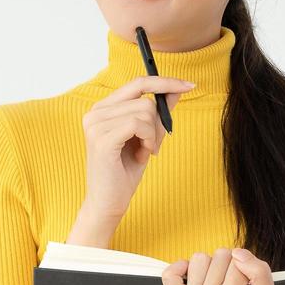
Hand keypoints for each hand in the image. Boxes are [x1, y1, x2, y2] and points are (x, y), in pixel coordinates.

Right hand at [79, 74, 194, 219]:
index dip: (165, 81)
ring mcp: (96, 124)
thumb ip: (159, 112)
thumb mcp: (147, 136)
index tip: (189, 85)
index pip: (137, 82)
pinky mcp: (102, 139)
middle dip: (158, 123)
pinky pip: (139, 125)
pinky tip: (142, 154)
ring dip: (153, 134)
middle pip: (145, 99)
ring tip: (143, 152)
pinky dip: (148, 139)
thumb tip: (177, 89)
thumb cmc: (125, 171)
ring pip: (145, 111)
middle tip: (151, 145)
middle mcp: (95, 112)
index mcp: (102, 108)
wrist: (108, 202)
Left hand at [160, 247, 279, 284]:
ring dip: (210, 267)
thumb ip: (260, 272)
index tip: (247, 284)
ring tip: (218, 284)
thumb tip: (239, 253)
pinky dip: (181, 269)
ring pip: (199, 259)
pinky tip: (194, 276)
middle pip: (219, 256)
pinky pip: (170, 275)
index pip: (238, 259)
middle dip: (230, 267)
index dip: (246, 268)